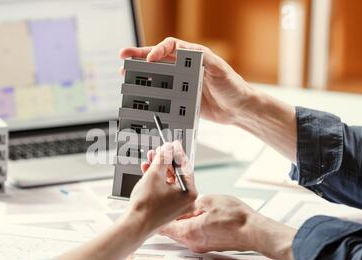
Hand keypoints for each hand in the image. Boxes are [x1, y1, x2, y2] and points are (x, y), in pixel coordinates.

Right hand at [120, 37, 260, 124]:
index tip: (149, 58)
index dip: (157, 50)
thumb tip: (187, 53)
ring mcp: (181, 84)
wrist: (238, 110)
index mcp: (193, 56)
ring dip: (141, 75)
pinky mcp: (180, 100)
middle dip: (139, 57)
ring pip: (156, 76)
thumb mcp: (220, 69)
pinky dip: (151, 95)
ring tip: (126, 75)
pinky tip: (141, 97)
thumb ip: (204, 59)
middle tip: (123, 57)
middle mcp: (185, 68)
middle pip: (157, 59)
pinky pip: (162, 96)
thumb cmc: (233, 87)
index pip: (171, 47)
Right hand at [127, 141, 197, 234]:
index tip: (173, 144)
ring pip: (169, 180)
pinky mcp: (166, 207)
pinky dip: (156, 178)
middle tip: (160, 149)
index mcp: (190, 193)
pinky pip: (164, 188)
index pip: (185, 166)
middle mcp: (186, 200)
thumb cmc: (146, 206)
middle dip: (165, 160)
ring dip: (159, 167)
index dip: (177, 152)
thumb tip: (168, 148)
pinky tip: (147, 169)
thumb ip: (163, 158)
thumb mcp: (154, 174)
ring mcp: (176, 204)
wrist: (134, 224)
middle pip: (177, 173)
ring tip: (151, 157)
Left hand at [160, 195, 297, 259]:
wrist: (253, 231)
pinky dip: (189, 225)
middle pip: (170, 230)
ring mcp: (199, 245)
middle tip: (162, 203)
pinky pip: (192, 234)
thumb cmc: (235, 218)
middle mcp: (191, 242)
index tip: (150, 207)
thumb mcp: (208, 201)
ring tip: (179, 207)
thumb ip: (190, 204)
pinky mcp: (207, 245)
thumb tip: (182, 204)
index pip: (163, 226)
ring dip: (178, 220)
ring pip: (181, 232)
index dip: (156, 215)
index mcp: (188, 231)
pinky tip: (194, 215)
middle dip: (166, 216)